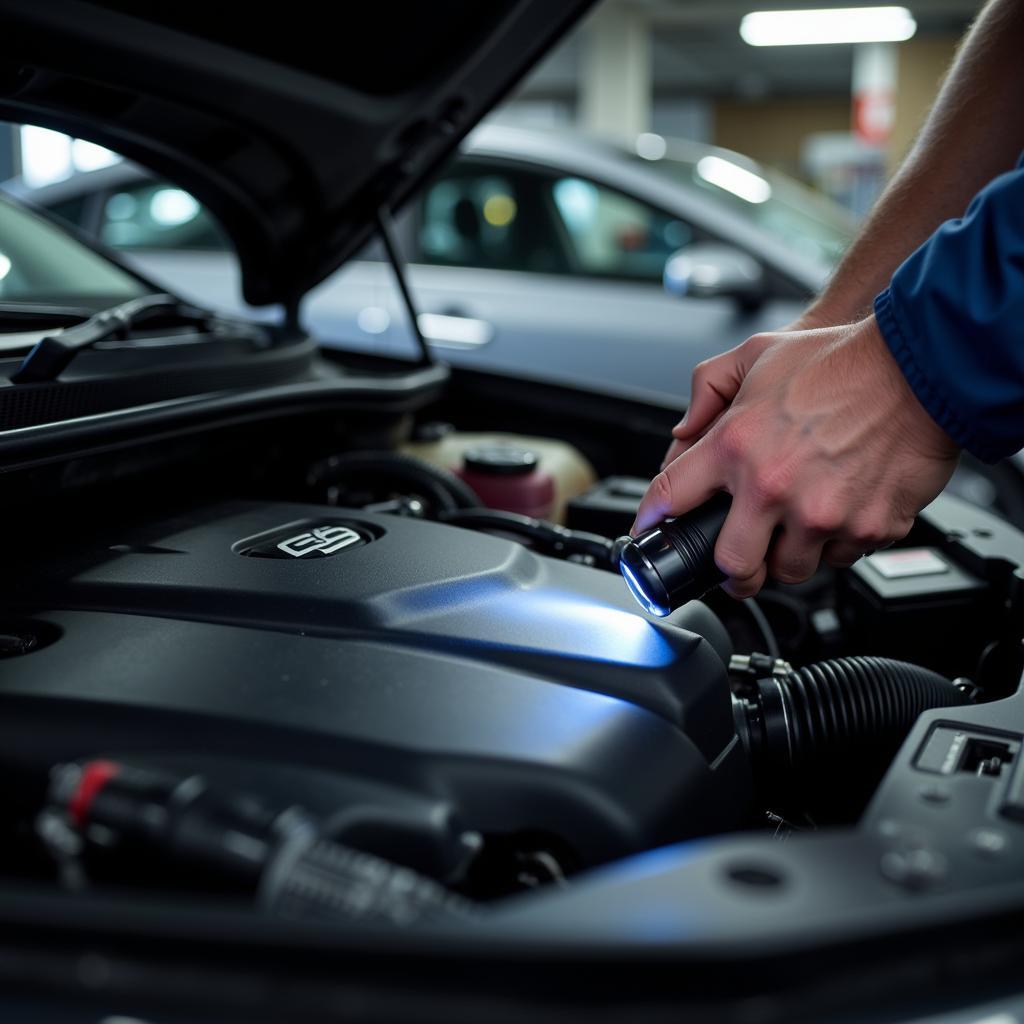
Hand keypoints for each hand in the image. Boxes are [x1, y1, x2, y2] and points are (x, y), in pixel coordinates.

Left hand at [635, 315, 959, 597]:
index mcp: (735, 445)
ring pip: (790, 570)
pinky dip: (837, 544)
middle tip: (737, 566)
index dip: (650, 521)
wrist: (922, 365)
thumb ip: (708, 389)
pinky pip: (842, 558)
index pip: (670, 496)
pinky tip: (840, 512)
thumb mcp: (756, 354)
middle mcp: (772, 486)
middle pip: (732, 565)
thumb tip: (682, 432)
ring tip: (798, 528)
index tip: (647, 533)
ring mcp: (820, 514)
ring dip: (789, 556)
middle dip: (732, 572)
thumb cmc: (841, 359)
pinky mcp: (866, 527)